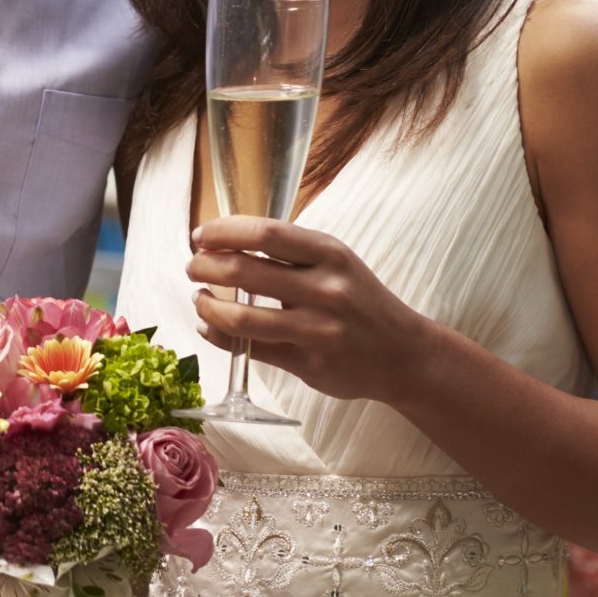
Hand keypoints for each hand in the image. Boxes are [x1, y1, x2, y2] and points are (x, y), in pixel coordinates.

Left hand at [186, 217, 431, 404]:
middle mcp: (325, 289)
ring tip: (199, 300)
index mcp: (330, 254)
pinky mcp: (309, 364)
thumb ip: (290, 252)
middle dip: (206, 266)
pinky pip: (250, 350)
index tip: (201, 235)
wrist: (405, 354)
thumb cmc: (361, 301)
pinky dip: (219, 336)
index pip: (265, 232)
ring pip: (242, 317)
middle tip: (193, 267)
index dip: (223, 232)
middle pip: (246, 271)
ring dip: (208, 305)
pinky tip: (209, 327)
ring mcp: (318, 330)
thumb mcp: (336, 263)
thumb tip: (226, 242)